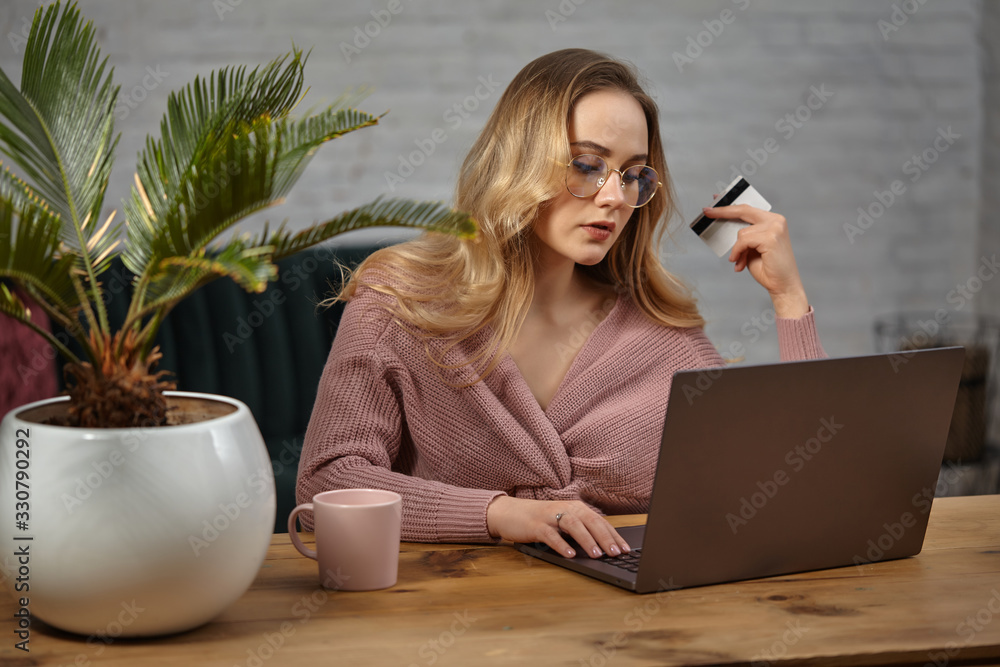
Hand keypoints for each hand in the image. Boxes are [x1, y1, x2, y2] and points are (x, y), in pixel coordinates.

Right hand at [486, 496, 630, 558]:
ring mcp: (549, 516)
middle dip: (605, 537)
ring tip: (596, 554)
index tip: (625, 549)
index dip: (613, 535)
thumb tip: (603, 546)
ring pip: (573, 525)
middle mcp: (564, 509)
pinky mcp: (535, 525)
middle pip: (589, 521)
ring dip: (586, 539)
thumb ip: (580, 530)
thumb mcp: (562, 523)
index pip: (599, 521)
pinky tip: (570, 554)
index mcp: (574, 508)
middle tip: (616, 553)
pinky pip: (550, 535)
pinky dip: (561, 544)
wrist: (509, 513)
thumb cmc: (539, 520)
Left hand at [702, 203, 809, 318]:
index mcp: (773, 221)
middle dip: (722, 211)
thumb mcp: (752, 248)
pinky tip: (739, 263)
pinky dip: (738, 252)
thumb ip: (744, 236)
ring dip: (737, 250)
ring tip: (740, 261)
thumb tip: (727, 228)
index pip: (748, 209)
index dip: (730, 206)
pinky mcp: (770, 238)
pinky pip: (743, 241)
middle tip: (706, 212)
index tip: (716, 200)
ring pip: (741, 233)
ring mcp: (775, 228)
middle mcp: (776, 221)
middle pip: (743, 211)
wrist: (783, 285)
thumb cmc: (768, 268)